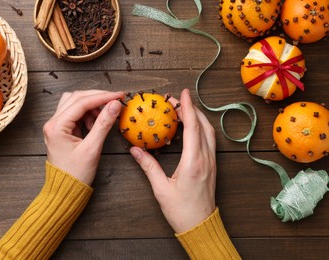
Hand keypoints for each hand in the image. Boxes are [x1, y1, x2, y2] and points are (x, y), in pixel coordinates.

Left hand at [43, 90, 123, 185]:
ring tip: (103, 117)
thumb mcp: (92, 148)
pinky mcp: (62, 129)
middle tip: (116, 100)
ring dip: (92, 105)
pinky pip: (75, 113)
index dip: (103, 97)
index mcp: (56, 126)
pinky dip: (88, 114)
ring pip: (74, 103)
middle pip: (76, 98)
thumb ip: (103, 124)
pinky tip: (95, 124)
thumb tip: (115, 105)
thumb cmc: (75, 174)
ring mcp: (56, 125)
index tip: (119, 95)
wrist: (65, 191)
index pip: (81, 102)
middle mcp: (53, 122)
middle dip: (97, 98)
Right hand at [130, 89, 216, 232]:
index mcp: (194, 162)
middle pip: (203, 125)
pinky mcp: (212, 166)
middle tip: (177, 100)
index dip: (187, 108)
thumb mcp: (161, 189)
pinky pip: (209, 141)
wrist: (200, 226)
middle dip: (191, 109)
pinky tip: (192, 128)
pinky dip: (201, 128)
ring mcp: (211, 162)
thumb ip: (148, 166)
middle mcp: (206, 159)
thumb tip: (136, 150)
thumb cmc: (182, 211)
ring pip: (209, 132)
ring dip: (198, 117)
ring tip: (184, 110)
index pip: (192, 127)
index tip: (183, 94)